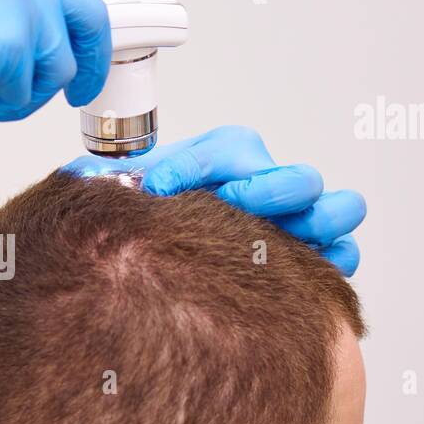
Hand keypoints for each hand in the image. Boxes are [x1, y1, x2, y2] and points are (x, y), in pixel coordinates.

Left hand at [63, 125, 365, 275]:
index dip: (193, 167)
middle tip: (232, 208)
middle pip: (295, 177)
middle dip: (265, 191)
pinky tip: (304, 274)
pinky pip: (344, 254)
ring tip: (280, 241)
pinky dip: (333, 262)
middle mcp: (268, 184)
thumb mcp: (130, 192)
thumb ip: (106, 180)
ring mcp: (299, 219)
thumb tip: (78, 176)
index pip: (227, 149)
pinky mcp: (317, 256)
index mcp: (228, 158)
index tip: (158, 188)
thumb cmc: (158, 219)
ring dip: (313, 223)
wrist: (167, 259)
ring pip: (337, 208)